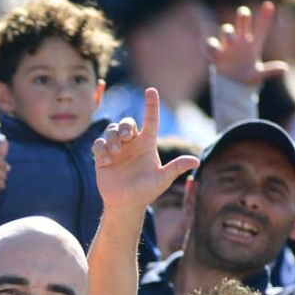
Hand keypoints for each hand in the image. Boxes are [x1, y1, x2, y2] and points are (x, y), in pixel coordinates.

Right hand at [93, 88, 198, 215]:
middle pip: (127, 123)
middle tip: (125, 138)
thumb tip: (196, 160)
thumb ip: (176, 168)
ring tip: (114, 154)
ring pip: (111, 130)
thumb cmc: (146, 191)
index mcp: (147, 144)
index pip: (150, 120)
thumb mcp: (162, 179)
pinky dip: (100, 148)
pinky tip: (105, 160)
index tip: (151, 90)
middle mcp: (132, 143)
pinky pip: (98, 143)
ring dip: (111, 138)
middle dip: (124, 126)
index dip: (151, 105)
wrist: (125, 203)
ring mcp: (116, 149)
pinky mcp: (102, 156)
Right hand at [207, 1, 287, 85]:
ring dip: (227, 33)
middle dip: (242, 16)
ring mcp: (227, 46)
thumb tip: (285, 69)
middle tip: (244, 13)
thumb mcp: (258, 75)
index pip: (261, 28)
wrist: (231, 86)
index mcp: (253, 44)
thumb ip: (270, 71)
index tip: (268, 5)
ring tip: (230, 40)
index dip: (265, 17)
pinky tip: (214, 52)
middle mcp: (240, 42)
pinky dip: (212, 46)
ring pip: (226, 30)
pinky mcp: (216, 53)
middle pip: (242, 22)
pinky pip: (211, 44)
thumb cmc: (247, 78)